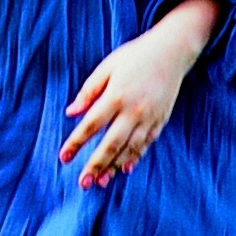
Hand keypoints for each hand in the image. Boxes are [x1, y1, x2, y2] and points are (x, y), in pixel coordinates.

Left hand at [60, 0, 219, 188]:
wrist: (172, 52)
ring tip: (100, 182)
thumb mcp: (107, 67)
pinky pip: (145, 145)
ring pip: (128, 149)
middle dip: (95, 165)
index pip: (91, 124)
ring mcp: (148, 119)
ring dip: (113, 167)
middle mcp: (133, 111)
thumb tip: (70, 112)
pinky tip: (124, 169)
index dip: (76, 142)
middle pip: (110, 144)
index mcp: (116, 95)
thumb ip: (89, 91)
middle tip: (83, 184)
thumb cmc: (135, 57)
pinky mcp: (159, 122)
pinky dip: (134, 158)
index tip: (64, 157)